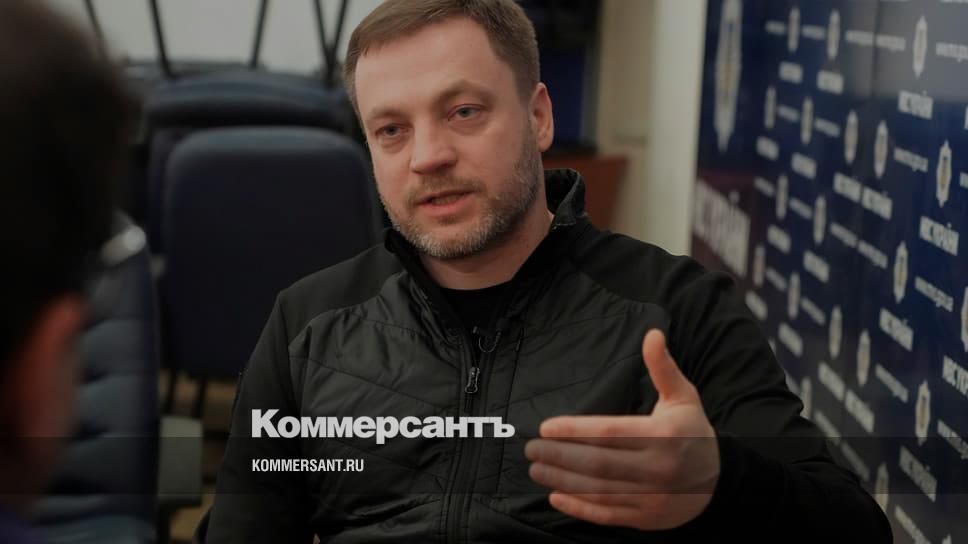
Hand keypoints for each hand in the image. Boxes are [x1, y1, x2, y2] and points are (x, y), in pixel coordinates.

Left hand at [524, 329, 719, 530]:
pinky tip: (556, 497)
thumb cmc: (692, 432)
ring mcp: (652, 498)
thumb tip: (653, 334)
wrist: (719, 482)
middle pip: (599, 463)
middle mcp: (657, 469)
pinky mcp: (646, 519)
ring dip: (562, 480)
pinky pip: (607, 515)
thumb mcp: (683, 397)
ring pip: (599, 490)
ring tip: (537, 469)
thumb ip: (663, 368)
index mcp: (664, 436)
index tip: (547, 427)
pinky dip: (580, 508)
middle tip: (531, 448)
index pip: (610, 432)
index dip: (575, 430)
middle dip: (560, 456)